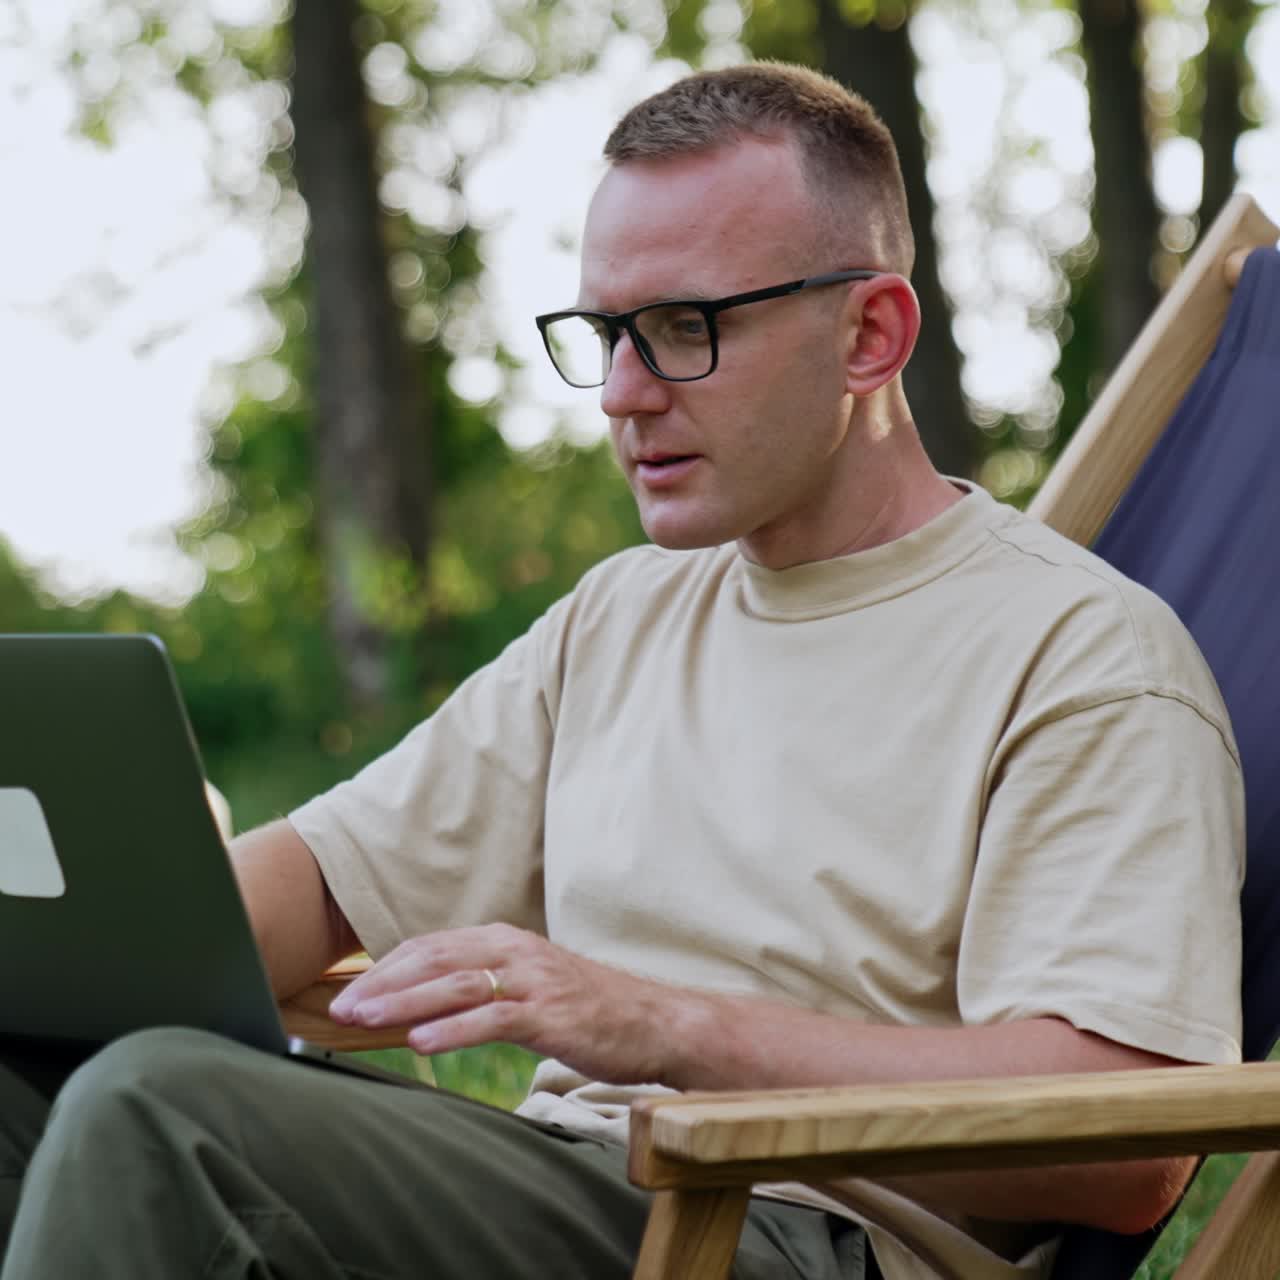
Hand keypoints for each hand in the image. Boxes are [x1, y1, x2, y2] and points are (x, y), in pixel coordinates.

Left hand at [326, 924, 689, 1084]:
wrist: (655, 1021)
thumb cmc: (589, 1010)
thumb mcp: (530, 988)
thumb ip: (483, 989)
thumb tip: (424, 1011)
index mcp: (506, 941)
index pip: (432, 946)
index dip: (387, 968)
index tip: (351, 991)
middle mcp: (515, 951)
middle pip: (435, 959)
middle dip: (383, 983)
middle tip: (341, 1007)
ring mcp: (534, 981)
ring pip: (456, 984)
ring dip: (404, 1003)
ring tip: (363, 1020)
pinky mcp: (550, 1014)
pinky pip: (493, 1018)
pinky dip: (453, 1029)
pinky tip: (420, 1042)